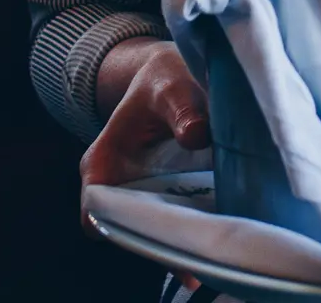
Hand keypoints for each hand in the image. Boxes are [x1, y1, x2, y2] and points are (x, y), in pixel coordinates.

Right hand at [79, 40, 209, 228]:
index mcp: (102, 161)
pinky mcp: (173, 195)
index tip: (158, 228)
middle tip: (199, 243)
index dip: (119, 226)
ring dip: (185, 236)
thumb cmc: (162, 82)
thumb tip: (196, 136)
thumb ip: (180, 110)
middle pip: (131, 229)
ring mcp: (146, 194)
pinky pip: (182, 217)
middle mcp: (119, 186)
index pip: (95, 209)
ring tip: (215, 238)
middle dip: (163, 241)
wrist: (173, 77)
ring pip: (160, 229)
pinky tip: (226, 222)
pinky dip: (200, 222)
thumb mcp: (168, 88)